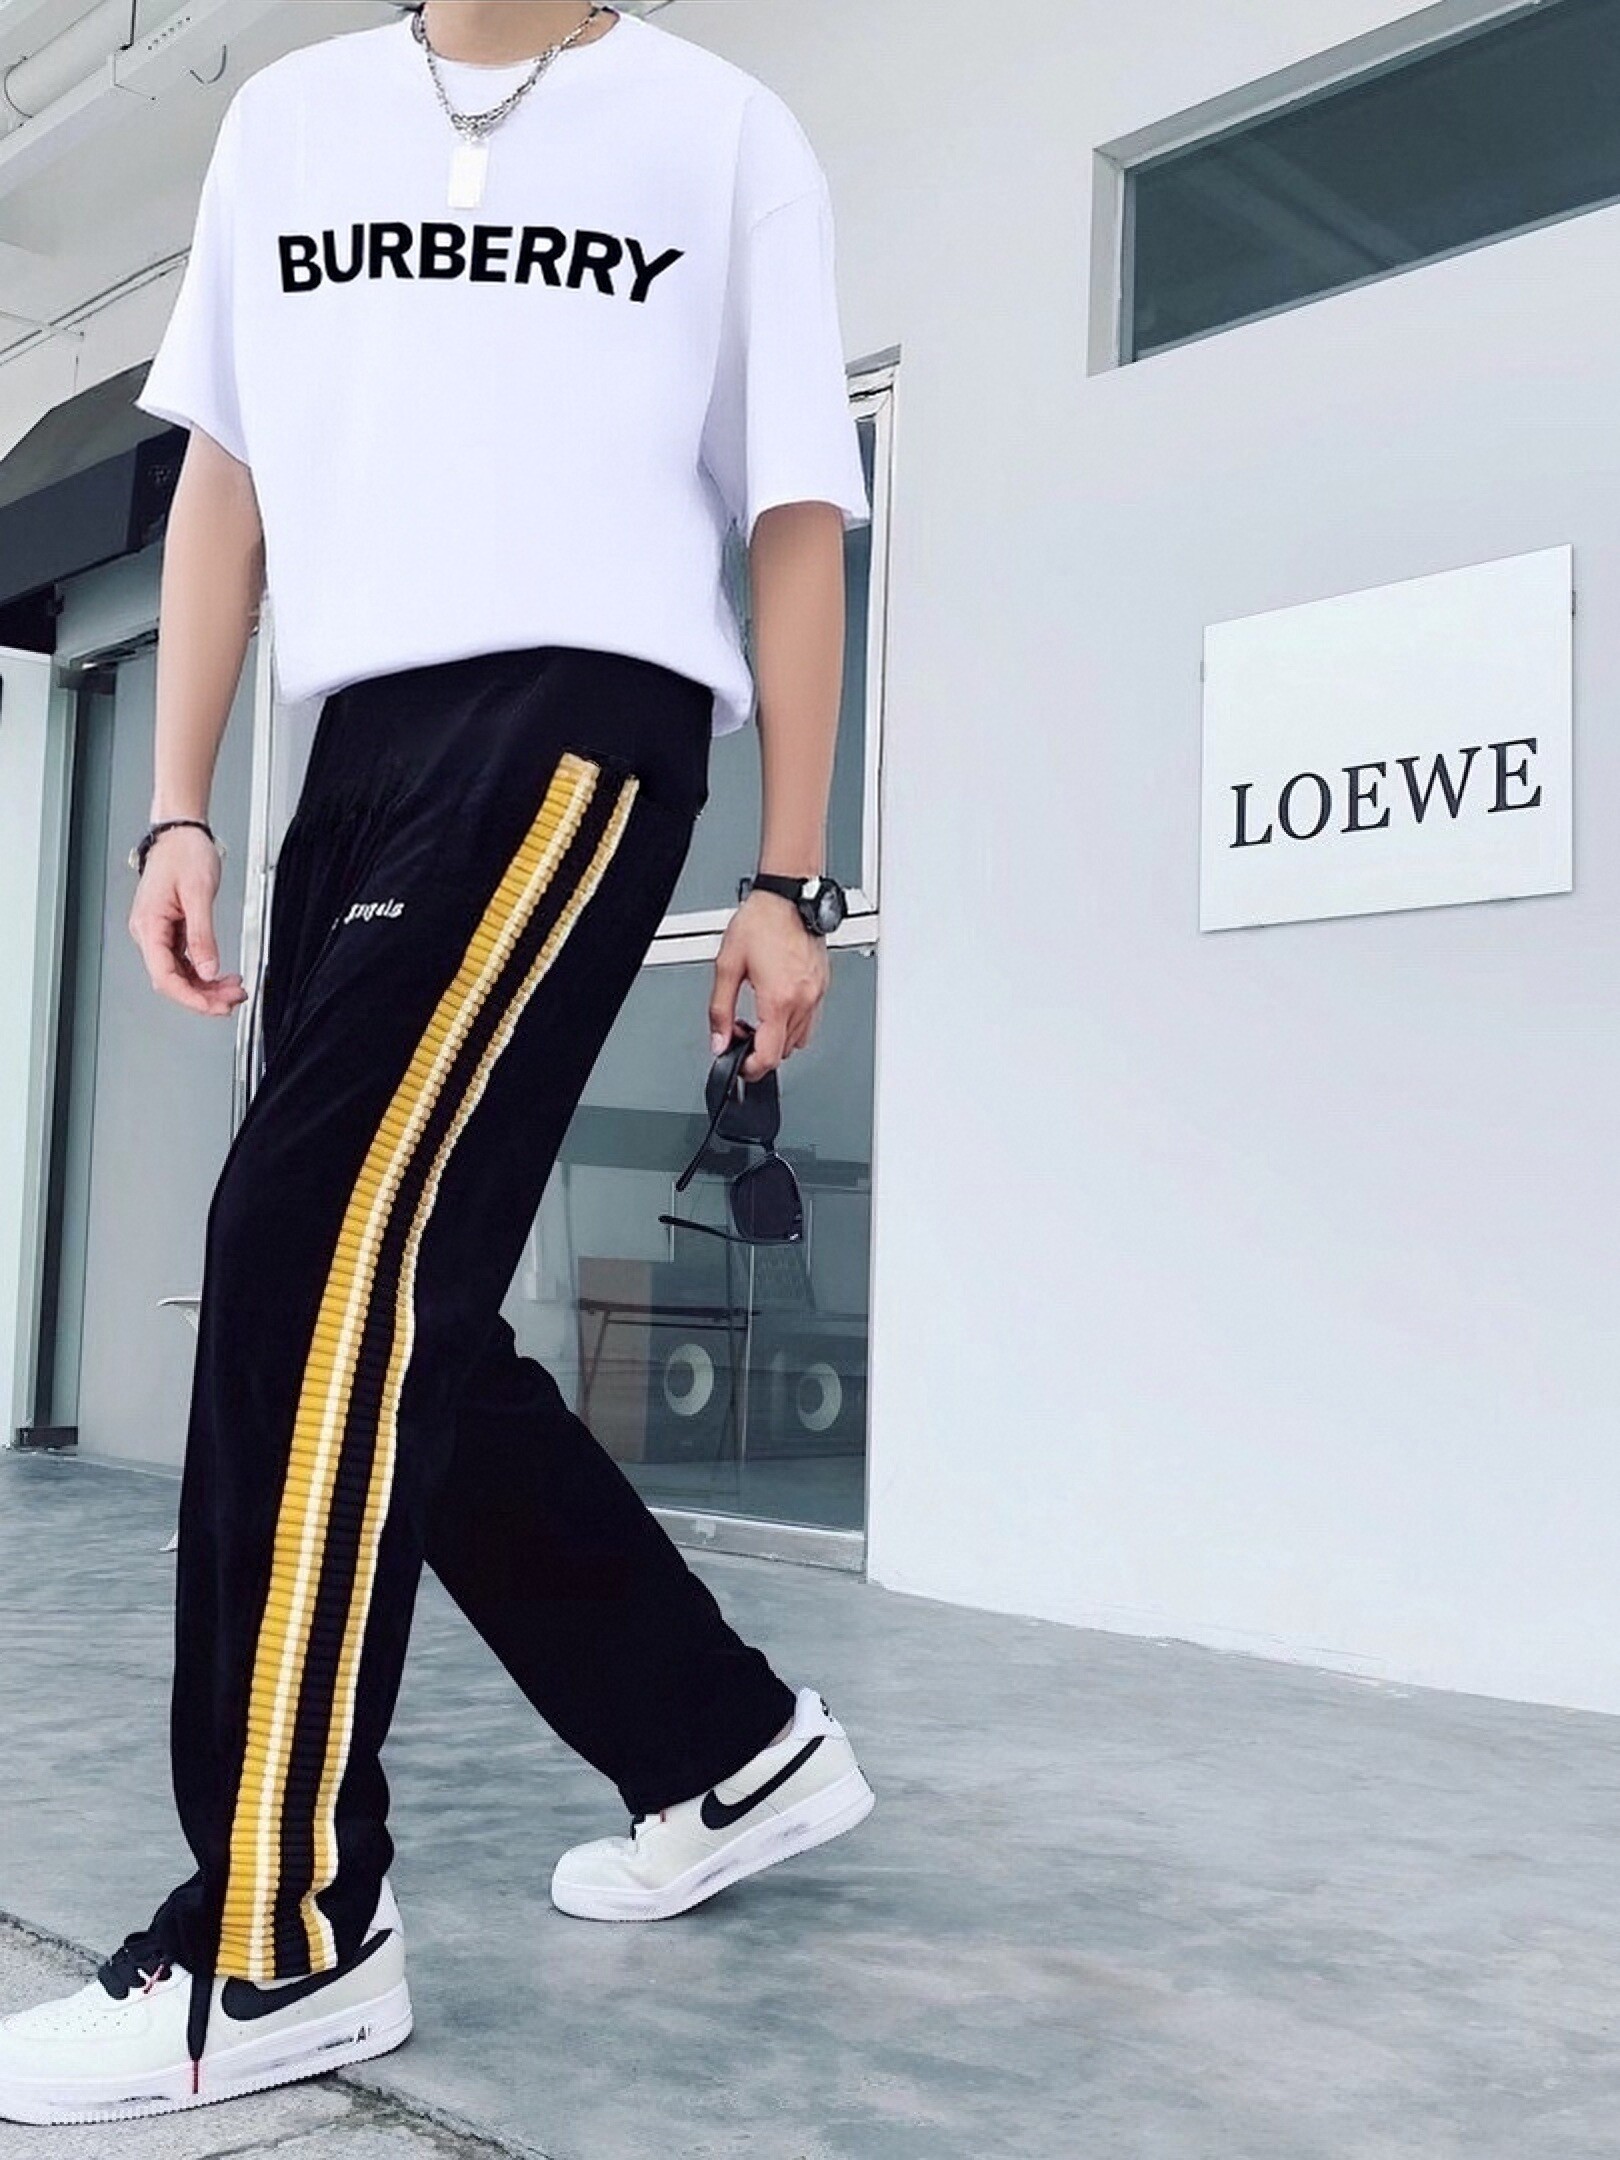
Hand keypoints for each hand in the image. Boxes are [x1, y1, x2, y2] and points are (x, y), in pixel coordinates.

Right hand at [128, 829, 247, 1017]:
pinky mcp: (171, 930)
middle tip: (233, 1000)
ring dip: (206, 986)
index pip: (165, 976)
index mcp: (149, 926)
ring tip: (234, 989)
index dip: (190, 997)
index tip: (214, 1006)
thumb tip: (207, 969)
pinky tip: (222, 976)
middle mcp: (149, 933)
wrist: (181, 834)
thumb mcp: (199, 895)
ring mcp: (159, 933)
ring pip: (180, 973)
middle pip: (172, 980)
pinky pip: (185, 961)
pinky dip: (204, 972)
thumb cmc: (184, 854)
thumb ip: (202, 936)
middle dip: (203, 995)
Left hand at [708, 890, 828, 1079]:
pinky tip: (776, 1006)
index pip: (769, 1056)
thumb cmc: (761, 922)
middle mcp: (802, 1001)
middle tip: (740, 1031)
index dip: (750, 1068)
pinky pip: (810, 1021)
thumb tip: (719, 1040)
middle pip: (783, 1052)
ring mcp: (816, 995)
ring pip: (798, 1040)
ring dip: (776, 1038)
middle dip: (760, 1050)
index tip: (739, 1065)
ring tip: (757, 1015)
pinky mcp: (822, 987)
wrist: (788, 897)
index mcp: (778, 999)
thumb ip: (720, 1010)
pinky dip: (792, 1024)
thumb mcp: (727, 966)